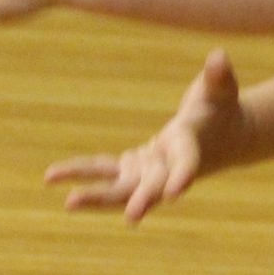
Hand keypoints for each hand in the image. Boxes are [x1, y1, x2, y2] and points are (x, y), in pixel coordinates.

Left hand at [45, 50, 254, 223]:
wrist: (220, 137)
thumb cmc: (221, 107)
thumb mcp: (221, 89)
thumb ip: (218, 76)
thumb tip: (218, 57)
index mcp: (191, 148)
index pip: (187, 164)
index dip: (182, 177)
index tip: (174, 194)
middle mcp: (168, 169)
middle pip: (152, 188)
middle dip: (141, 200)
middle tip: (131, 217)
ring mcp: (149, 172)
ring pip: (120, 189)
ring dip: (96, 196)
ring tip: (69, 202)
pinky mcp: (133, 168)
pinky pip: (104, 172)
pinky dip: (82, 172)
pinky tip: (52, 176)